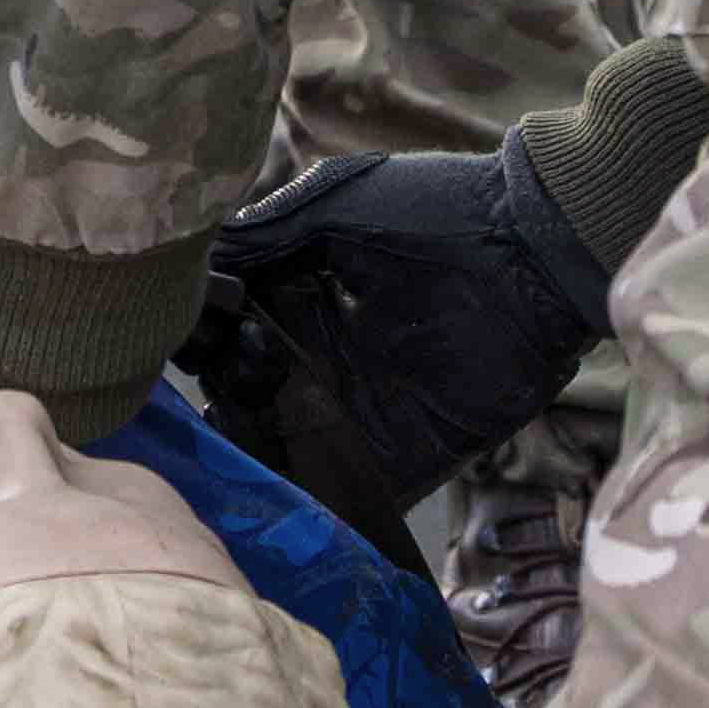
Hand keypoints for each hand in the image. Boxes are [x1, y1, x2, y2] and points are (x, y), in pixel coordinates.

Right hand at [189, 140, 613, 570]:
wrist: (539, 251)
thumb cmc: (442, 211)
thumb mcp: (339, 206)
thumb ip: (266, 236)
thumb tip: (192, 268)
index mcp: (304, 298)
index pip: (230, 329)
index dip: (199, 335)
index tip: (169, 334)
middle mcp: (323, 359)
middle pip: (244, 395)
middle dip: (211, 403)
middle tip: (179, 405)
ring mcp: (362, 413)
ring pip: (283, 448)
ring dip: (245, 456)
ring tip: (207, 455)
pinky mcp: (405, 458)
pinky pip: (347, 493)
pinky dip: (307, 501)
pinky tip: (265, 497)